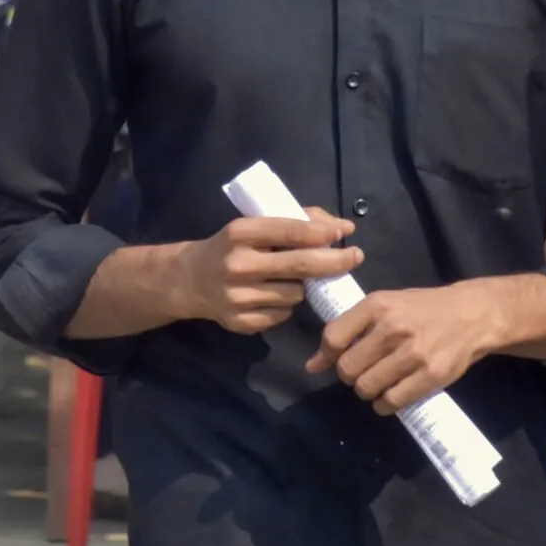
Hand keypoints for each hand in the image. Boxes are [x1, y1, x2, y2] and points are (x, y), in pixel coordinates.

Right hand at [174, 211, 363, 333]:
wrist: (189, 280)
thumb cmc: (231, 247)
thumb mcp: (253, 226)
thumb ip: (293, 222)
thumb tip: (340, 228)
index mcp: (240, 233)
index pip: (289, 231)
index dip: (321, 232)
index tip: (345, 232)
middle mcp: (238, 265)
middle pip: (300, 265)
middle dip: (335, 261)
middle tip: (357, 257)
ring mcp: (238, 297)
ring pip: (296, 293)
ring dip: (303, 286)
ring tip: (288, 278)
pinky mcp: (241, 323)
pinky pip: (283, 314)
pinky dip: (285, 305)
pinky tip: (271, 295)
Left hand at [309, 281, 505, 415]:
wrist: (473, 315)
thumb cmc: (423, 309)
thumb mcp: (385, 305)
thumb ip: (349, 329)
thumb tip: (312, 365)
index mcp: (377, 305)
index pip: (333, 337)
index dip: (326, 356)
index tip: (331, 361)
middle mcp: (392, 328)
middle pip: (347, 368)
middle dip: (349, 376)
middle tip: (362, 371)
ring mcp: (412, 353)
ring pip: (366, 388)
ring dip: (367, 391)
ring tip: (379, 381)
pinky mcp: (430, 375)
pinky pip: (391, 401)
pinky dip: (385, 404)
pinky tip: (391, 395)